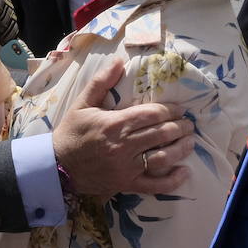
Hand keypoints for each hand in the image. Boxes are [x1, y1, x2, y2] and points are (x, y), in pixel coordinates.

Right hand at [51, 58, 194, 197]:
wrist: (57, 166)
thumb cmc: (71, 133)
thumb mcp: (82, 103)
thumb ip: (101, 82)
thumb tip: (119, 61)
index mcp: (115, 123)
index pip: (152, 114)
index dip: (170, 110)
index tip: (179, 109)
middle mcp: (124, 145)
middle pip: (161, 134)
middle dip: (179, 127)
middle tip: (188, 123)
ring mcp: (127, 167)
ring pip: (163, 157)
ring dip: (181, 148)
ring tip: (190, 141)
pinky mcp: (126, 185)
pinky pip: (154, 185)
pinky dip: (172, 181)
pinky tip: (185, 172)